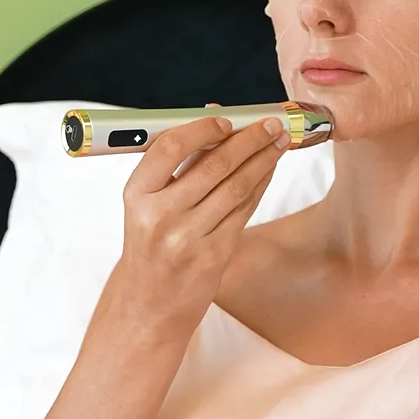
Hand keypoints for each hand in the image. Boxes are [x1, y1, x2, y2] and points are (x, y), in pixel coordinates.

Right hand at [109, 103, 291, 343]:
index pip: (169, 148)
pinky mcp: (215, 254)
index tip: (227, 119)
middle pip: (213, 165)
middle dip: (249, 139)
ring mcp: (188, 238)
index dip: (202, 129)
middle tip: (271, 123)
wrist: (150, 304)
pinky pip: (244, 210)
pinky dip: (260, 184)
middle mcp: (160, 216)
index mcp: (138, 194)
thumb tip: (217, 114)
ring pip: (236, 187)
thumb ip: (180, 160)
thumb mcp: (150, 202)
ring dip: (263, 159)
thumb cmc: (151, 242)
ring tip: (280, 141)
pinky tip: (270, 168)